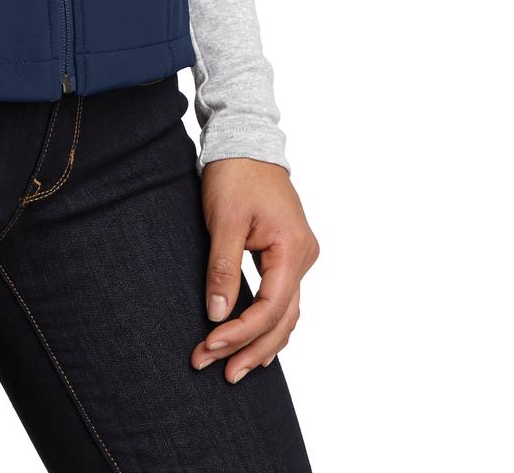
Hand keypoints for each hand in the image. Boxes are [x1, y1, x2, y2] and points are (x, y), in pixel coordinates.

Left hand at [191, 159, 318, 382]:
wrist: (245, 139)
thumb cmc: (235, 174)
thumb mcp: (223, 220)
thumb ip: (222, 268)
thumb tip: (218, 315)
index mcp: (292, 249)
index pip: (270, 307)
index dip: (240, 333)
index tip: (210, 348)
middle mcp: (303, 256)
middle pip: (283, 319)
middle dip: (250, 348)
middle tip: (220, 373)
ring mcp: (299, 255)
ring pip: (286, 313)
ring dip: (260, 341)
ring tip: (232, 368)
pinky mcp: (288, 253)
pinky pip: (283, 298)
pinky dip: (267, 322)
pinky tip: (251, 341)